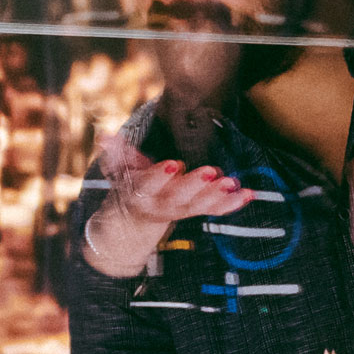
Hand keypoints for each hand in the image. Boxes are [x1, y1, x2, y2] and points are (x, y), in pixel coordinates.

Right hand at [82, 132, 248, 276]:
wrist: (135, 217)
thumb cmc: (130, 183)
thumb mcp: (119, 169)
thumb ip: (116, 153)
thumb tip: (104, 136)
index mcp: (142, 192)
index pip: (149, 184)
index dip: (159, 176)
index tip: (173, 164)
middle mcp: (163, 203)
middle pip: (179, 196)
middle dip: (195, 185)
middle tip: (212, 172)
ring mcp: (182, 209)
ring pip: (200, 205)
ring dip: (218, 195)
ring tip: (234, 183)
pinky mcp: (197, 211)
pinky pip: (216, 210)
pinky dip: (233, 204)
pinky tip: (249, 194)